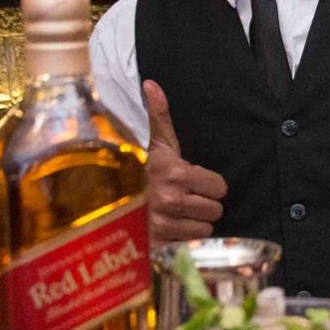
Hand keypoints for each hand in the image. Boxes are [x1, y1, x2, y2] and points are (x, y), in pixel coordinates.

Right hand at [143, 79, 227, 243]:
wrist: (109, 202)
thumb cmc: (141, 170)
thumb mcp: (154, 142)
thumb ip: (159, 115)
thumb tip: (153, 83)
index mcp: (176, 173)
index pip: (220, 187)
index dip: (212, 185)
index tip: (196, 182)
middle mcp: (171, 199)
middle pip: (215, 210)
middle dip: (205, 205)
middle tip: (188, 199)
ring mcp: (164, 224)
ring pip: (205, 230)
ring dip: (196, 224)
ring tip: (179, 214)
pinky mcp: (159, 244)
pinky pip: (189, 245)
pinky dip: (183, 240)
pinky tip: (172, 229)